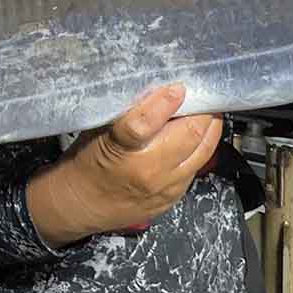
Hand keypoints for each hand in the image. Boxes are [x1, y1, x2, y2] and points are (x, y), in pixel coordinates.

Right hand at [26, 84, 223, 247]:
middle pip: (189, 134)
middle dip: (203, 111)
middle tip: (203, 94)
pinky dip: (201, 147)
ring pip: (203, 150)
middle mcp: (148, 171)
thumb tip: (157, 88)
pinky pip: (197, 166)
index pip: (145, 123)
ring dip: (210, 128)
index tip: (177, 86)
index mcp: (120, 151)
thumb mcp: (97, 132)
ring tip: (209, 111)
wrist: (81, 206)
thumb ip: (128, 113)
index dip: (165, 102)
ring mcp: (165, 187)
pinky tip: (199, 135)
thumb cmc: (86, 162)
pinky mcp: (174, 197)